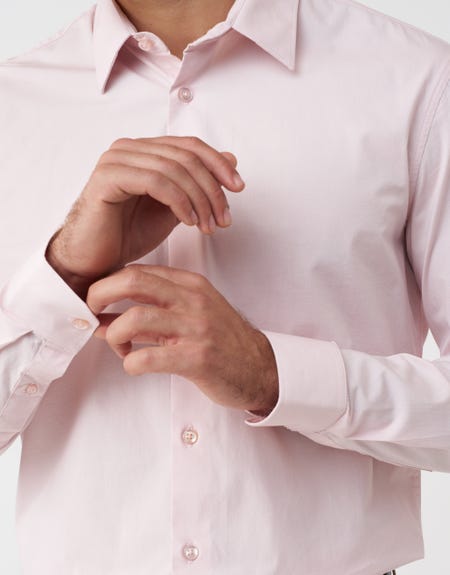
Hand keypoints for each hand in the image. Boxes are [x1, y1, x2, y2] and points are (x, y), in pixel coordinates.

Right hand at [46, 136, 244, 297]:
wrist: (96, 260)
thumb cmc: (129, 234)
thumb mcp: (176, 207)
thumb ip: (198, 183)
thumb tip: (231, 159)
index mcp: (144, 150)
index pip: (190, 146)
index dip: (219, 164)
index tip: (239, 188)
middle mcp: (129, 148)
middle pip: (186, 156)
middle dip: (212, 188)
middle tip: (224, 218)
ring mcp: (116, 159)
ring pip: (174, 168)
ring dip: (199, 199)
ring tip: (208, 226)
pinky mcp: (108, 177)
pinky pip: (156, 181)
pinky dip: (179, 202)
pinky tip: (189, 222)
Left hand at [87, 264, 278, 412]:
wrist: (259, 367)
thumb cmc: (222, 340)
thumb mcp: (193, 312)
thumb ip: (155, 310)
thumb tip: (106, 319)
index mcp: (190, 285)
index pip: (138, 271)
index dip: (108, 284)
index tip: (97, 302)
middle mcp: (192, 300)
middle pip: (133, 282)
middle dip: (100, 295)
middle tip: (92, 314)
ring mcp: (195, 328)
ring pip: (135, 319)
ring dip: (114, 335)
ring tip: (119, 347)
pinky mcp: (197, 358)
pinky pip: (148, 357)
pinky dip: (130, 362)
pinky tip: (135, 365)